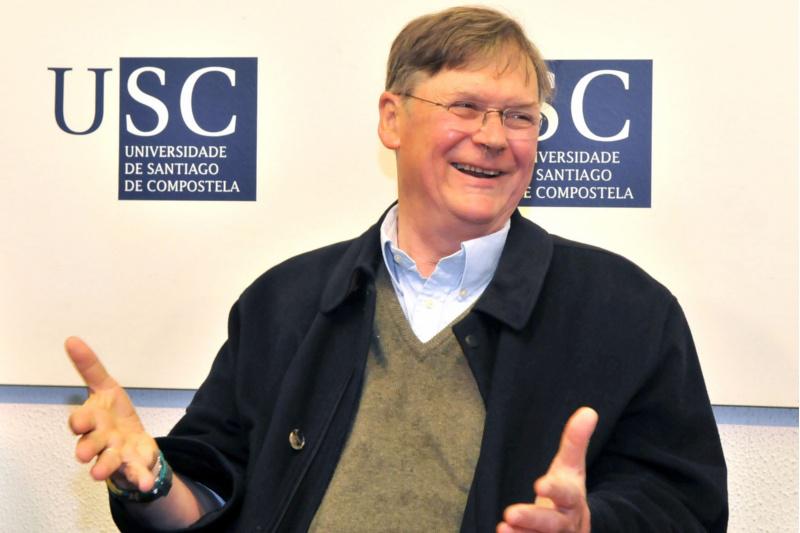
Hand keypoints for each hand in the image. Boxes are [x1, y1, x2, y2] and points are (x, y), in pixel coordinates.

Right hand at [66, 336, 159, 492]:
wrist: (131, 444)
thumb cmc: (112, 416)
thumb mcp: (105, 388)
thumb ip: (90, 367)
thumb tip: (71, 339)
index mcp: (93, 421)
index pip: (81, 421)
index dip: (79, 422)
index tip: (78, 422)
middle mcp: (100, 441)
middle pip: (89, 445)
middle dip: (86, 448)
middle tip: (83, 454)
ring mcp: (116, 456)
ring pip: (107, 463)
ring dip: (103, 467)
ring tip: (99, 473)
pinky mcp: (133, 467)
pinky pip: (136, 475)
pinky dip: (141, 479)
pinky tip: (147, 483)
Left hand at [497, 407, 597, 532]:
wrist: (576, 531)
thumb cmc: (567, 495)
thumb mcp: (571, 468)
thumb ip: (575, 442)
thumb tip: (588, 410)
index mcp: (572, 501)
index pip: (566, 495)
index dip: (554, 490)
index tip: (539, 484)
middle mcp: (566, 525)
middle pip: (552, 525)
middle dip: (532, 519)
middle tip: (509, 513)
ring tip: (502, 528)